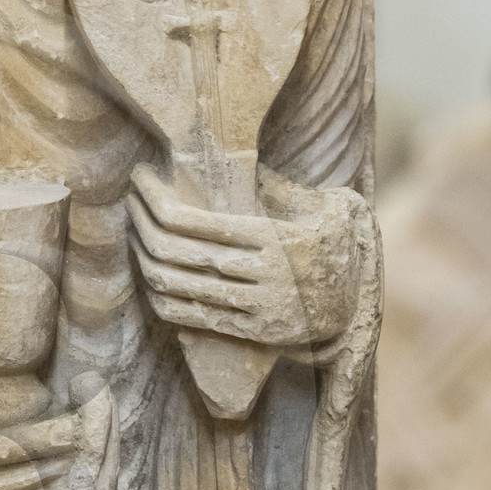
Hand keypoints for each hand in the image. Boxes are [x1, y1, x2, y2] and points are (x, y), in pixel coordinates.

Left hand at [128, 165, 362, 351]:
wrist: (362, 304)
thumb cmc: (333, 242)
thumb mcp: (322, 205)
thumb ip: (277, 186)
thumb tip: (234, 155)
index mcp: (276, 238)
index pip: (197, 223)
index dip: (158, 201)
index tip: (140, 180)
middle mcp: (264, 276)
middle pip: (179, 254)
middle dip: (142, 225)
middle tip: (129, 203)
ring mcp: (258, 309)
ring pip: (179, 288)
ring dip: (144, 261)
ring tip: (133, 235)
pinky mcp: (254, 334)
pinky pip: (194, 318)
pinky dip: (163, 299)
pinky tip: (149, 276)